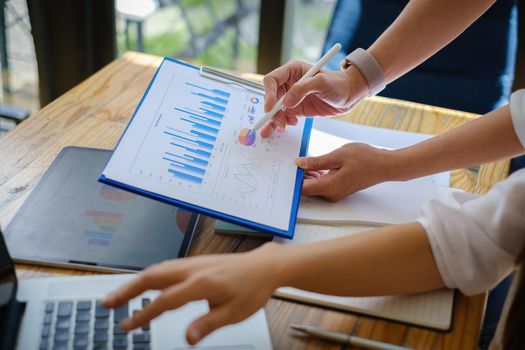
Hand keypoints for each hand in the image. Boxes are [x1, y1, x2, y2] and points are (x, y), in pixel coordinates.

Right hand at [102, 243, 281, 344]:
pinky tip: (146, 284)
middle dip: (127, 290)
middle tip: (107, 303)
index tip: (127, 326)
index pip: (165, 300)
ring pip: (157, 270)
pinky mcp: (195, 263)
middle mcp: (193, 268)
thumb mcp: (234, 312)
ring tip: (119, 295)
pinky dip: (150, 276)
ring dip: (136, 281)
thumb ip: (208, 325)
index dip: (144, 314)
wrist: (265, 265)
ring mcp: (193, 263)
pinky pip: (166, 267)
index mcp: (202, 282)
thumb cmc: (252, 287)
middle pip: (152, 276)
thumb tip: (188, 338)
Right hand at [260, 60, 367, 137]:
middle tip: (282, 122)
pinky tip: (280, 129)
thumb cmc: (338, 83)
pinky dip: (278, 124)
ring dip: (276, 119)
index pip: (271, 80)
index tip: (271, 107)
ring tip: (284, 127)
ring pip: (275, 109)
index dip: (268, 94)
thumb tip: (285, 102)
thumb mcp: (322, 83)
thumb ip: (302, 89)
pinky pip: (282, 117)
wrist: (349, 95)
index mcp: (292, 71)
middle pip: (271, 97)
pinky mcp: (295, 109)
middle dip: (273, 111)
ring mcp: (291, 97)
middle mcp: (288, 83)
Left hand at [297, 142, 394, 201]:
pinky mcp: (338, 188)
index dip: (292, 178)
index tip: (287, 167)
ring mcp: (335, 192)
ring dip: (307, 173)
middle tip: (292, 159)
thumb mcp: (338, 155)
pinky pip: (321, 183)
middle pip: (306, 187)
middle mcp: (331, 194)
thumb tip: (298, 163)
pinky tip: (315, 162)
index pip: (302, 189)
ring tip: (303, 158)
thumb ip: (317, 161)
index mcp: (329, 187)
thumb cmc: (366, 159)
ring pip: (313, 185)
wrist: (385, 165)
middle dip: (298, 175)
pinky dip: (316, 174)